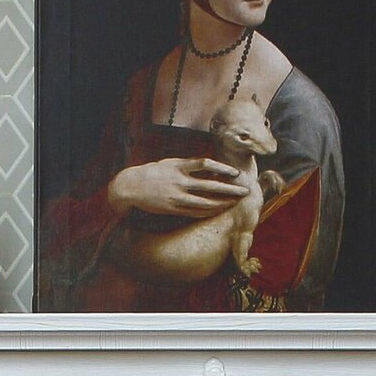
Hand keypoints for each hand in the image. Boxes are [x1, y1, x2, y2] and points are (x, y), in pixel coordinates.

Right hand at [107, 158, 247, 216]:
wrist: (131, 186)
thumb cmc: (153, 172)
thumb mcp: (170, 163)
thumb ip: (188, 165)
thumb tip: (209, 167)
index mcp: (179, 166)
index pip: (205, 164)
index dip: (222, 168)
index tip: (235, 172)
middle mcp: (179, 181)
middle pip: (210, 185)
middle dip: (229, 189)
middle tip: (244, 191)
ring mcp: (176, 196)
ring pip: (204, 202)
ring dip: (221, 203)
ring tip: (234, 203)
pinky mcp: (173, 209)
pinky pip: (195, 212)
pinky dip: (208, 212)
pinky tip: (218, 211)